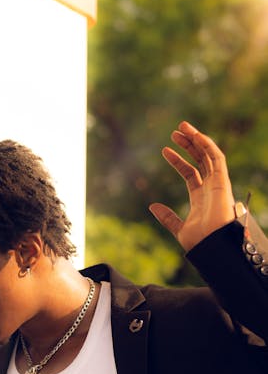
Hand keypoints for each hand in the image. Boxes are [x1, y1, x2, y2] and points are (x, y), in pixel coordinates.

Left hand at [149, 121, 235, 251]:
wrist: (211, 246)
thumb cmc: (199, 242)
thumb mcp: (179, 229)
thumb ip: (167, 218)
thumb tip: (152, 207)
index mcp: (200, 198)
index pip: (190, 173)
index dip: (178, 160)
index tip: (164, 150)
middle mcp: (211, 188)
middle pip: (200, 160)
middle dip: (188, 145)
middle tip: (175, 132)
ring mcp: (218, 184)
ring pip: (208, 155)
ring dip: (197, 139)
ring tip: (182, 127)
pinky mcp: (222, 181)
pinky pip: (217, 158)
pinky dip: (207, 145)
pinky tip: (195, 135)